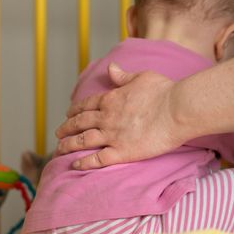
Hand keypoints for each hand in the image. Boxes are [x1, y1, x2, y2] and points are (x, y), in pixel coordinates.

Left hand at [55, 63, 185, 168]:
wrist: (176, 110)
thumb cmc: (163, 92)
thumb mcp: (142, 77)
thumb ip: (123, 76)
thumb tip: (111, 67)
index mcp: (111, 99)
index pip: (86, 105)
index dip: (75, 110)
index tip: (68, 114)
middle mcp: (106, 117)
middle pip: (80, 123)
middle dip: (66, 128)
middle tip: (58, 133)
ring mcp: (112, 136)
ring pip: (83, 141)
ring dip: (68, 145)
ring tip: (59, 149)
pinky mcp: (121, 153)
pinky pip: (97, 159)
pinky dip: (84, 162)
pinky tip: (75, 165)